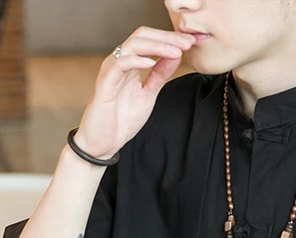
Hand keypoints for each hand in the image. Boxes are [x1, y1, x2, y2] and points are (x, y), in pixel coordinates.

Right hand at [74, 26, 196, 158]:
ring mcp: (111, 71)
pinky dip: (137, 61)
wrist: (104, 142)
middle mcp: (119, 62)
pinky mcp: (104, 84)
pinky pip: (120, 64)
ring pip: (133, 46)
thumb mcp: (148, 94)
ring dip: (157, 46)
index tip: (191, 42)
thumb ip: (160, 75)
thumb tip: (176, 55)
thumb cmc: (121, 119)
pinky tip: (152, 63)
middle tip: (188, 41)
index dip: (171, 39)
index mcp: (130, 64)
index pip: (150, 40)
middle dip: (166, 37)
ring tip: (176, 51)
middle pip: (142, 36)